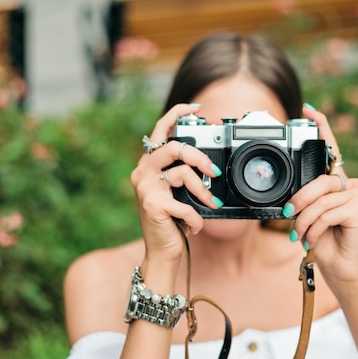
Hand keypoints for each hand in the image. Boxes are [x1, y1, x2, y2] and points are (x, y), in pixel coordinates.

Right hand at [130, 104, 221, 261]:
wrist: (162, 251)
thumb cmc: (173, 220)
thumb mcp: (178, 192)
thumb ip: (184, 173)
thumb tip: (209, 164)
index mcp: (150, 164)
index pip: (161, 130)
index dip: (177, 114)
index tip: (196, 108)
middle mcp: (143, 171)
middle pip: (175, 147)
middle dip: (200, 158)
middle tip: (213, 172)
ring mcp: (145, 187)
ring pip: (183, 174)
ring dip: (204, 191)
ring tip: (211, 204)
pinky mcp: (152, 204)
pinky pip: (185, 204)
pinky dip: (196, 217)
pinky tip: (195, 225)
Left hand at [285, 105, 357, 286]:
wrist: (339, 268)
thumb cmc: (322, 240)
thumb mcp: (307, 216)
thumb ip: (304, 199)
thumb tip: (289, 194)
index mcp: (334, 182)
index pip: (330, 150)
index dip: (321, 127)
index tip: (307, 110)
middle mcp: (348, 183)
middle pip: (318, 180)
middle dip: (298, 201)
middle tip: (289, 216)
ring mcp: (357, 194)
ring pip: (321, 199)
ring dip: (304, 220)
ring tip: (301, 234)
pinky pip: (327, 212)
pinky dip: (315, 228)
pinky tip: (314, 238)